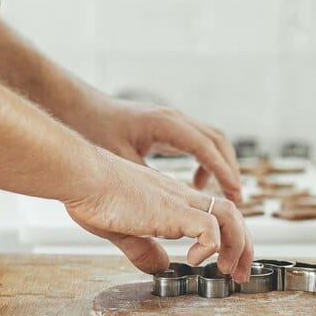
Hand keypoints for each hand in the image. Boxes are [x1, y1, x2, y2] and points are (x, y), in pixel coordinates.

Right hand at [63, 148, 252, 280]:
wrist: (80, 175)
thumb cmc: (92, 195)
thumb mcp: (123, 230)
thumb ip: (143, 249)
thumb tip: (159, 267)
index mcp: (173, 200)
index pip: (216, 214)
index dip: (229, 238)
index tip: (227, 263)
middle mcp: (182, 197)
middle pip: (233, 214)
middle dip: (244, 246)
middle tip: (240, 274)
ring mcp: (179, 201)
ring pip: (230, 216)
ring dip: (237, 246)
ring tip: (228, 270)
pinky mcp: (171, 210)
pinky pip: (208, 227)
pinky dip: (211, 245)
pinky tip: (194, 259)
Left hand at [79, 97, 242, 202]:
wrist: (79, 108)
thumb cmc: (94, 129)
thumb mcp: (118, 160)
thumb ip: (144, 182)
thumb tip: (166, 207)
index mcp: (166, 125)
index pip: (206, 148)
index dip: (223, 173)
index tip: (235, 195)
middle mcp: (176, 119)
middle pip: (218, 141)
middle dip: (230, 170)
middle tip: (236, 199)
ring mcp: (174, 122)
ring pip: (212, 141)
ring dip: (221, 166)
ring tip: (224, 195)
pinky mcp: (170, 128)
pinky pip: (199, 143)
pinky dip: (206, 163)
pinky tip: (195, 184)